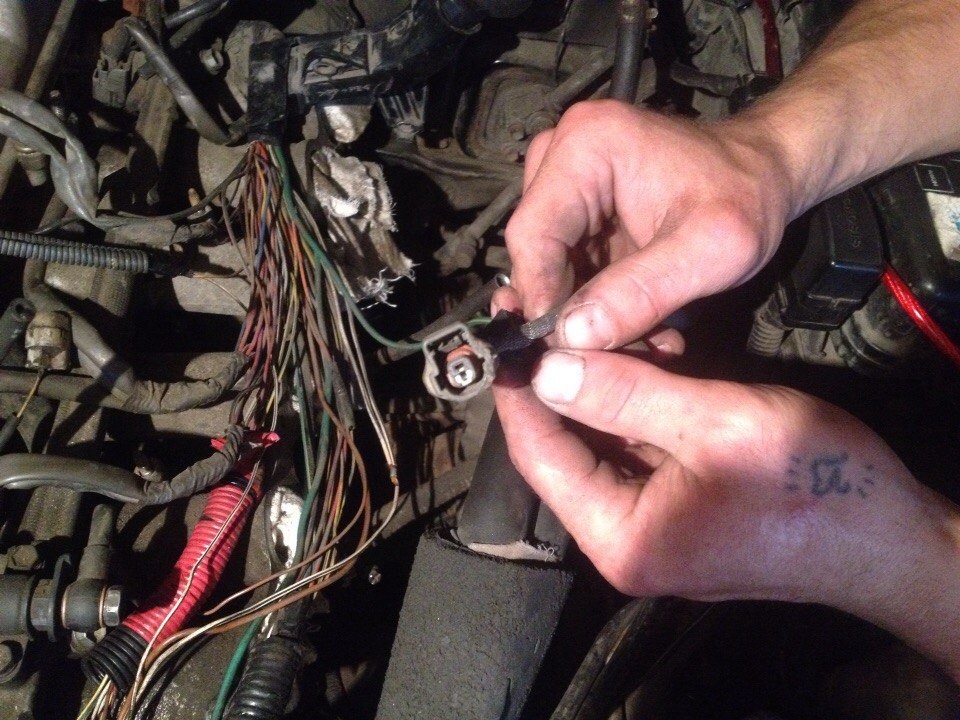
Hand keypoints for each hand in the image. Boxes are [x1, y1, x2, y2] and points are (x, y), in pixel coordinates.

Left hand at [493, 347, 959, 679]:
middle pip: (566, 450)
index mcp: (620, 535)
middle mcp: (624, 539)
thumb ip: (627, 395)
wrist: (891, 539)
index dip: (519, 392)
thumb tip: (547, 368)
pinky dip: (640, 404)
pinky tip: (654, 356)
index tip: (505, 332)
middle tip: (547, 313)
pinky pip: (640, 451)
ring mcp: (653, 526)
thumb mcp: (717, 422)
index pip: (540, 457)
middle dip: (560, 380)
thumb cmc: (813, 482)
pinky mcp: (680, 508)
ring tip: (606, 323)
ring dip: (605, 384)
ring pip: (604, 444)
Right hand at [504, 100, 794, 348]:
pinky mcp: (575, 205)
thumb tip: (573, 336)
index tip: (561, 347)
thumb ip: (641, 293)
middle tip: (597, 354)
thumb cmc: (747, 197)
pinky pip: (563, 263)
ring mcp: (565, 178)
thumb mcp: (710, 250)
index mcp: (587, 145)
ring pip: (545, 262)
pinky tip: (621, 323)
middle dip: (561, 306)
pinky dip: (588, 299)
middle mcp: (562, 153)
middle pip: (533, 249)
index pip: (531, 234)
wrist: (765, 173)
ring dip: (576, 308)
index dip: (539, 295)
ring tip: (622, 339)